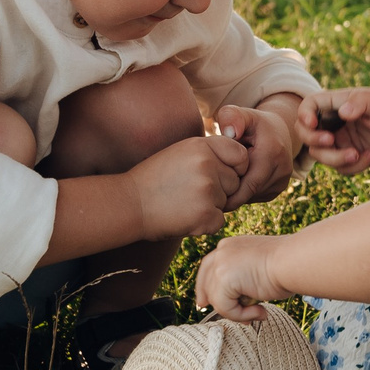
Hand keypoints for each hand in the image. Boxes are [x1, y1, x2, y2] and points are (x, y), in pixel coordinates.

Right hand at [129, 134, 244, 239]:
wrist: (129, 204)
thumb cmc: (154, 179)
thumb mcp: (180, 153)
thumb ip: (209, 152)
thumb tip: (240, 162)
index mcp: (202, 146)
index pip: (240, 155)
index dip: (235, 168)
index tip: (220, 176)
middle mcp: (207, 164)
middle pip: (235, 182)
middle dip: (221, 190)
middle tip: (190, 193)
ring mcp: (208, 190)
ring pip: (226, 202)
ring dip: (211, 207)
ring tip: (184, 203)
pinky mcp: (206, 214)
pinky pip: (219, 221)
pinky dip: (205, 224)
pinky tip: (183, 217)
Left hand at [194, 234, 290, 321]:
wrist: (294, 261)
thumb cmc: (286, 265)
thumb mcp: (258, 269)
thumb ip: (243, 279)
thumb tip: (236, 301)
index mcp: (231, 246)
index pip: (209, 267)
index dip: (206, 287)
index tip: (205, 303)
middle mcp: (222, 251)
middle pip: (206, 282)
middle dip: (214, 303)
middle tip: (234, 316)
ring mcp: (221, 264)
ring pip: (217, 300)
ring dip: (238, 312)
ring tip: (259, 312)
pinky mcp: (223, 279)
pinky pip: (224, 308)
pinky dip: (241, 315)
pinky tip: (260, 311)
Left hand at [215, 103, 299, 206]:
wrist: (277, 130)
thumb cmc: (252, 123)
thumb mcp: (242, 114)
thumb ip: (232, 116)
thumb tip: (230, 132)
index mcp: (272, 153)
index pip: (246, 184)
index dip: (225, 187)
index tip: (207, 185)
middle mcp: (282, 170)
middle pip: (248, 192)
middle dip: (228, 192)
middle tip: (208, 188)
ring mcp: (282, 182)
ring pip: (251, 196)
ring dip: (235, 192)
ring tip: (222, 177)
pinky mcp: (278, 189)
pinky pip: (255, 196)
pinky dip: (243, 192)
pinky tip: (234, 179)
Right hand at [295, 87, 369, 174]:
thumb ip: (360, 103)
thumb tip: (342, 112)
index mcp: (337, 103)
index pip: (309, 105)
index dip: (304, 114)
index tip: (312, 124)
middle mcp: (333, 123)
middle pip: (305, 133)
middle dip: (314, 140)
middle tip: (331, 141)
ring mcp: (339, 142)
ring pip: (319, 155)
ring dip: (336, 158)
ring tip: (356, 154)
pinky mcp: (347, 158)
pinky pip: (339, 168)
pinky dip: (354, 166)